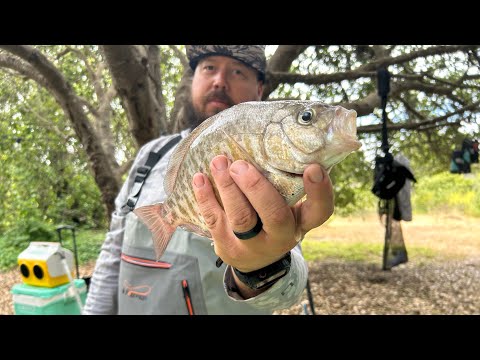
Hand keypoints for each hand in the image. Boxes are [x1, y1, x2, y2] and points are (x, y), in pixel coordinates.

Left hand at [192, 155, 333, 272]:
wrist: (255, 260)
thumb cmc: (274, 218)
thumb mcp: (288, 206)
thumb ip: (287, 182)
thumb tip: (278, 136)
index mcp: (301, 222)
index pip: (320, 211)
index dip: (319, 191)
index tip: (313, 167)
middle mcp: (281, 236)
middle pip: (273, 215)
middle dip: (256, 188)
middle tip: (240, 164)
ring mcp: (253, 245)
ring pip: (241, 218)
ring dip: (227, 188)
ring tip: (218, 162)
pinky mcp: (228, 248)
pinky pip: (214, 221)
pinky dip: (206, 197)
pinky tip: (199, 178)